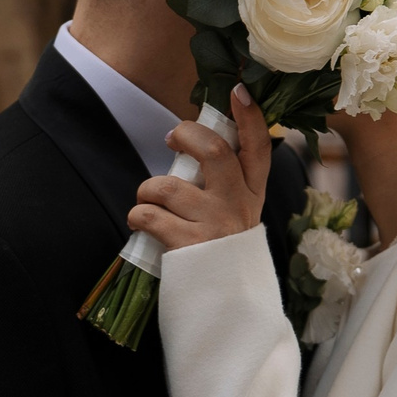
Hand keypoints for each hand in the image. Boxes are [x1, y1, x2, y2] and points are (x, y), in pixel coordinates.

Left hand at [126, 86, 270, 252]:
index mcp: (251, 193)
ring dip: (147, 190)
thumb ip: (225, 181)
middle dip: (186, 135)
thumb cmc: (221, 250)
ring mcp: (214, 225)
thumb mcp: (236, 212)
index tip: (238, 91)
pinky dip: (137, 216)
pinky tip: (143, 224)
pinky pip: (148, 215)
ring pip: (167, 185)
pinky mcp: (189, 246)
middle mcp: (237, 205)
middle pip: (214, 152)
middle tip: (172, 139)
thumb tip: (195, 140)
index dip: (250, 116)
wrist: (225, 306)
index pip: (258, 147)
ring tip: (149, 202)